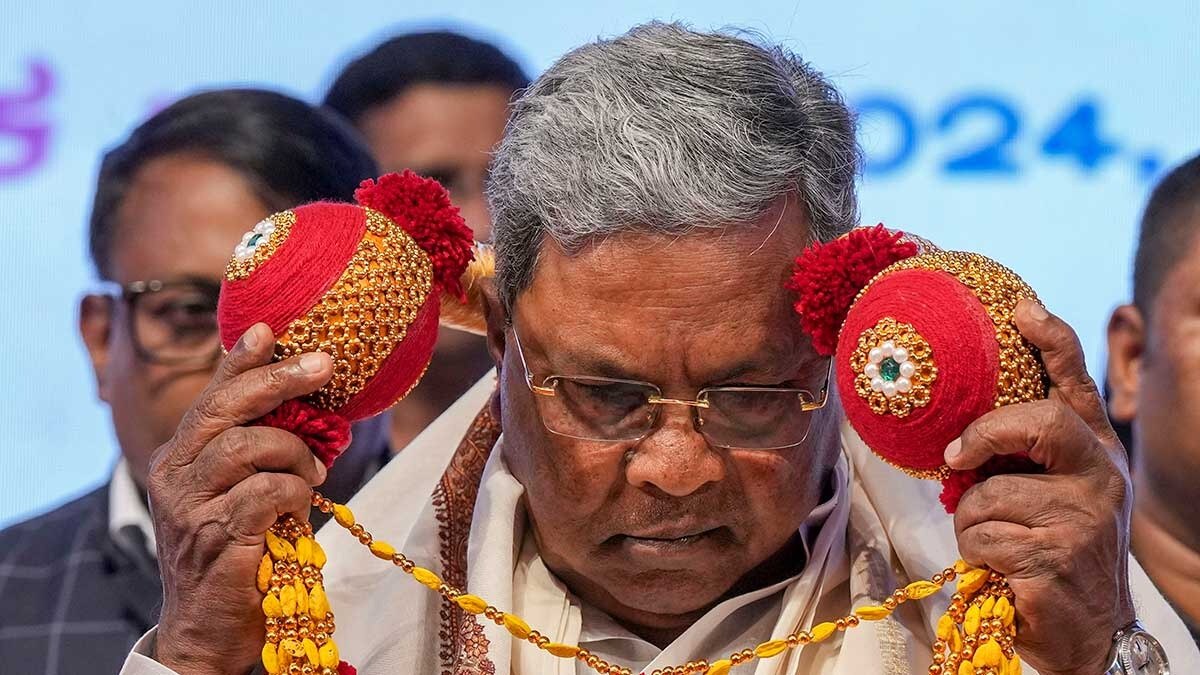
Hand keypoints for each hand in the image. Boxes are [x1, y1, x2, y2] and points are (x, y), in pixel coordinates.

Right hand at [147, 323, 331, 674]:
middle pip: (224, 409)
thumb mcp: (239, 494)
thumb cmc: (234, 554)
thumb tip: (313, 411)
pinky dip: (294, 488)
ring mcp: (191, 506)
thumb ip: (260, 454)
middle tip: (324, 366)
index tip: (269, 329)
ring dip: (294, 451)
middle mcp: (175, 475)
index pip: (211, 397)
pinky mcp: (216, 536)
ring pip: (246, 445)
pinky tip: (304, 499)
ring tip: (316, 469)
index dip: (240, 361)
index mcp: (179, 457)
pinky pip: (265, 490)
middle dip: (278, 380)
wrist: (207, 630)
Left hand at [947, 301, 1133, 674]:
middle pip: (1036, 422)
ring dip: (972, 523)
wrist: (1086, 631)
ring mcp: (1083, 516)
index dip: (1050, 339)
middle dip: (985, 435)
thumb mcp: (1048, 494)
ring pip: (988, 493)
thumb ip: (1018, 458)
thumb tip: (953, 435)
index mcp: (1094, 451)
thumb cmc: (1051, 550)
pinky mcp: (1057, 556)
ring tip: (998, 545)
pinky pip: (982, 537)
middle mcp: (1100, 475)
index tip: (1020, 307)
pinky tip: (1001, 572)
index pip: (1075, 383)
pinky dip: (975, 556)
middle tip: (957, 456)